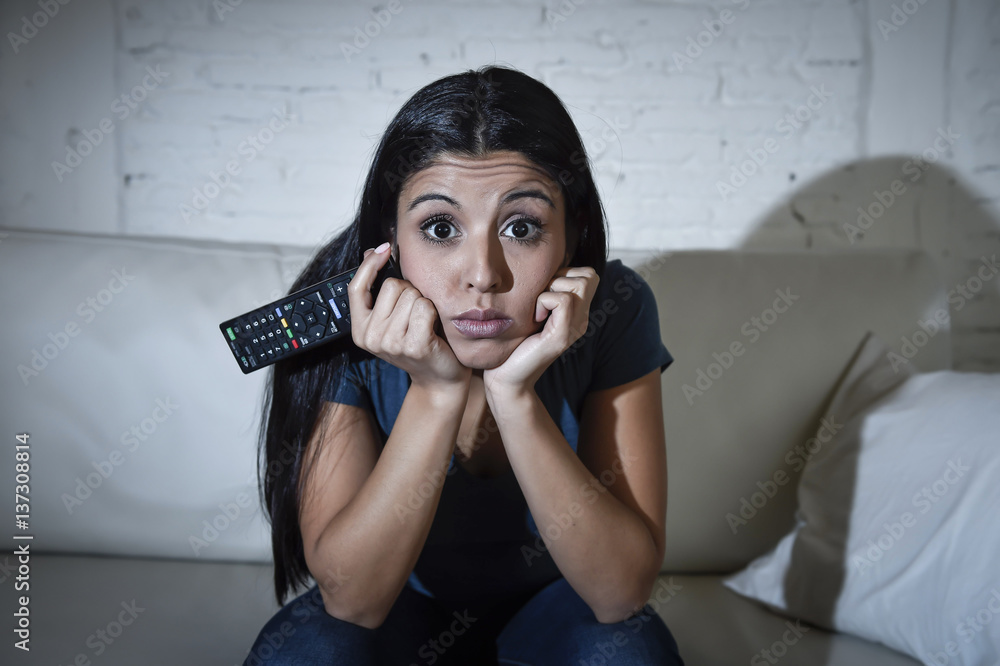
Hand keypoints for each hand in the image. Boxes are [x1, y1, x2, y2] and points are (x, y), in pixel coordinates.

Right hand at [348, 244, 470, 394]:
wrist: (439, 378)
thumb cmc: (418, 343)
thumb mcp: (393, 318)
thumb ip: (379, 289)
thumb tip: (372, 252)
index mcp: (360, 330)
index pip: (356, 288)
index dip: (369, 265)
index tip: (384, 249)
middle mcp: (370, 337)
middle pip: (392, 286)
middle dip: (409, 291)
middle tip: (415, 315)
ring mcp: (391, 343)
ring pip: (411, 295)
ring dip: (423, 303)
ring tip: (424, 324)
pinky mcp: (414, 345)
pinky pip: (425, 307)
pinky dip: (433, 313)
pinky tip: (433, 330)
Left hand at [483, 266, 598, 397]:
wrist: (506, 377)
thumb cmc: (513, 342)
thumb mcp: (531, 309)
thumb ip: (544, 291)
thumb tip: (543, 266)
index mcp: (577, 312)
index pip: (589, 274)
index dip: (566, 272)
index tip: (544, 291)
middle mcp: (582, 319)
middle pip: (589, 276)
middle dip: (561, 277)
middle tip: (541, 298)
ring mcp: (576, 328)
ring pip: (578, 284)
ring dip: (551, 289)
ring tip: (537, 310)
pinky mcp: (563, 336)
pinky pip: (563, 300)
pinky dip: (544, 302)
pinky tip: (535, 318)